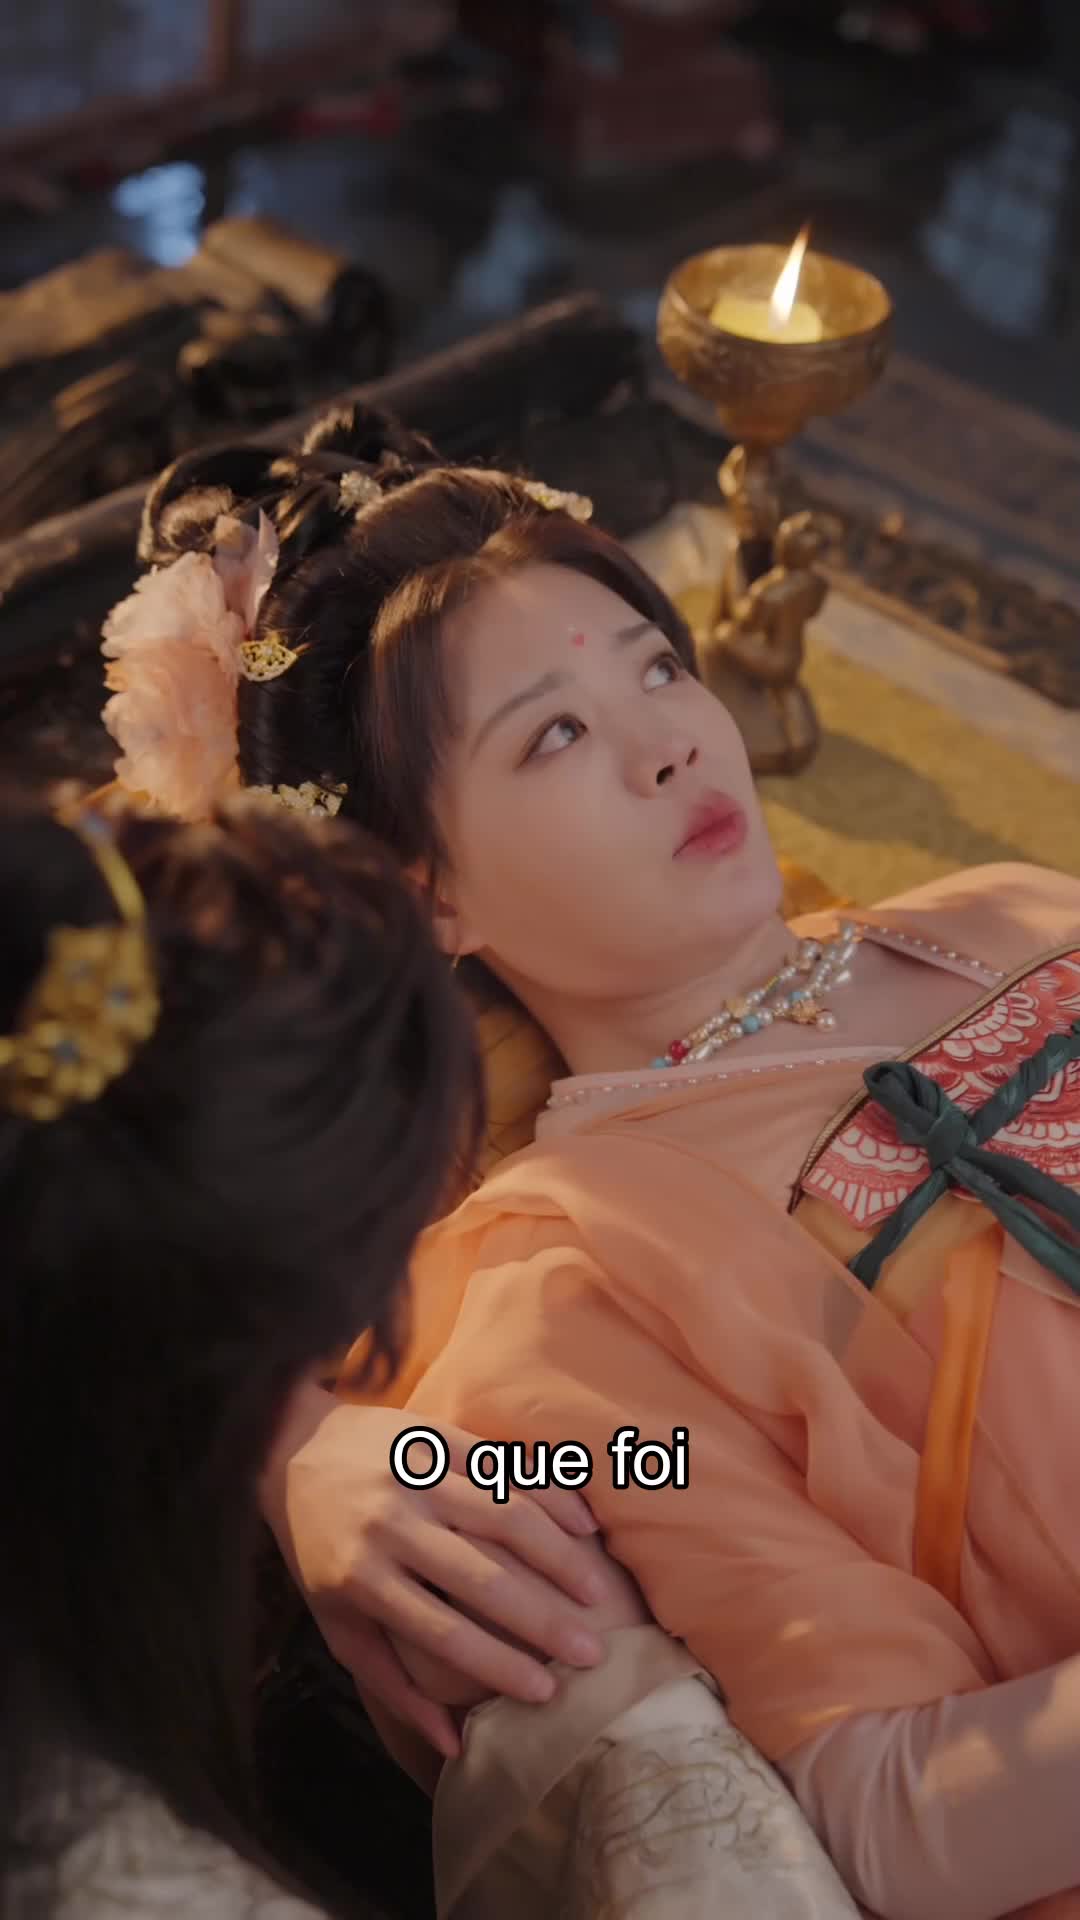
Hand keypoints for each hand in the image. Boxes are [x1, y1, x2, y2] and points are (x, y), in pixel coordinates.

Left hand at [260, 1386, 610, 1758]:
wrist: (290, 1451)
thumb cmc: (321, 1551)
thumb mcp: (338, 1623)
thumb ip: (392, 1684)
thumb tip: (453, 1745)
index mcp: (362, 1579)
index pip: (442, 1632)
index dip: (497, 1663)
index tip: (546, 1692)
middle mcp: (392, 1526)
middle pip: (481, 1578)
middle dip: (542, 1618)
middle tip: (594, 1653)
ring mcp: (417, 1475)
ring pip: (502, 1516)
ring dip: (557, 1556)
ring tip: (598, 1595)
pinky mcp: (436, 1436)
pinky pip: (504, 1466)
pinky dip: (548, 1494)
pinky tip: (586, 1526)